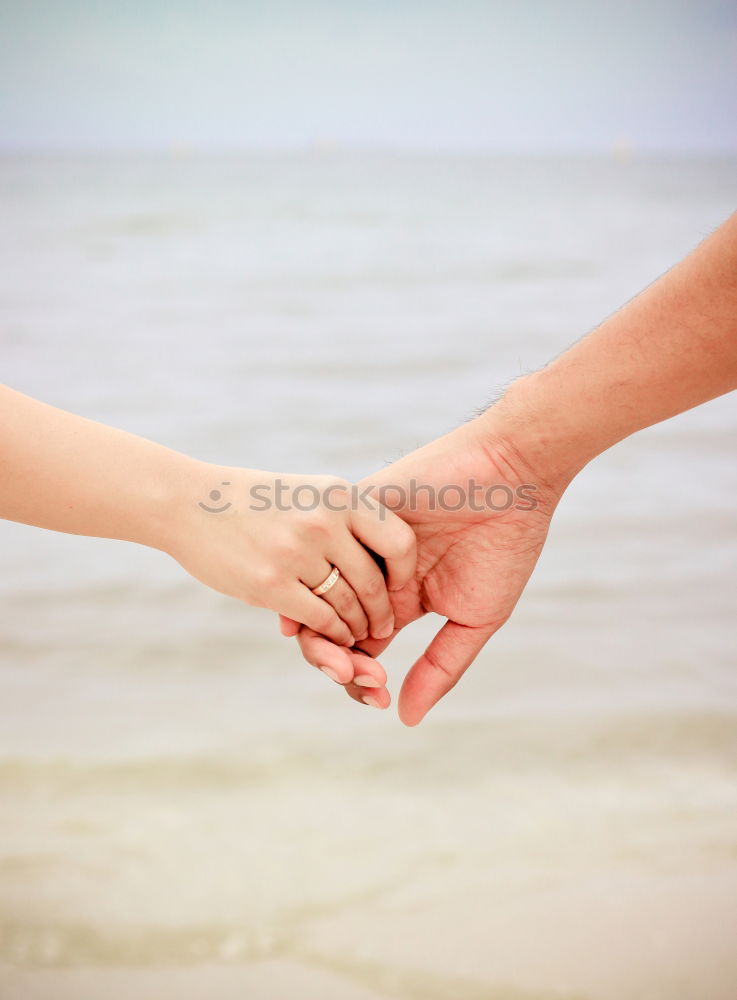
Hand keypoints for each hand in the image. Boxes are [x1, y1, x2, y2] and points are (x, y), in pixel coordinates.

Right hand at [168, 468, 415, 646]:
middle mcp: (323, 521)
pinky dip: (333, 634)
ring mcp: (296, 553)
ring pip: (349, 605)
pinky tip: (335, 636)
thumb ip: (344, 518)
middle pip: (374, 581)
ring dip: (358, 627)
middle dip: (382, 611)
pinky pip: (321, 620)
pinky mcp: (270, 584)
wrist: (189, 503)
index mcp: (339, 494)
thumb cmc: (254, 501)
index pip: (398, 541)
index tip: (397, 586)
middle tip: (384, 626)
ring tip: (359, 634)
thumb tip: (387, 560)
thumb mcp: (307, 492)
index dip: (404, 571)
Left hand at [283, 415, 562, 723]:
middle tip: (353, 677)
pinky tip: (308, 606)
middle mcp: (372, 572)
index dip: (357, 675)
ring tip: (334, 652)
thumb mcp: (474, 618)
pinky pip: (321, 547)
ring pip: (320, 590)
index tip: (376, 696)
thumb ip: (440, 667)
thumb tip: (404, 719)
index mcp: (400, 600)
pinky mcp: (354, 508)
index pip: (360, 645)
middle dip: (336, 658)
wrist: (511, 478)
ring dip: (322, 627)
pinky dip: (313, 580)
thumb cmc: (503, 548)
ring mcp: (361, 541)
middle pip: (331, 624)